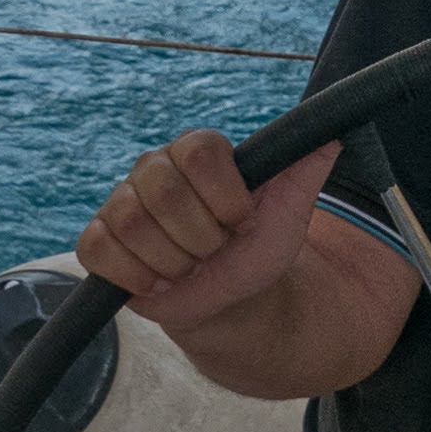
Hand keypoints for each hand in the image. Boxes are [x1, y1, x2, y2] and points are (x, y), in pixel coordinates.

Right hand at [75, 130, 337, 338]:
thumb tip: (332, 132)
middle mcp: (154, 168)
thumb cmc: (255, 248)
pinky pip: (99, 249)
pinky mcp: (98, 241)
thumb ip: (305, 170)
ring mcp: (121, 203)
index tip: (241, 220)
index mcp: (197, 151)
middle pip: (164, 193)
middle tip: (214, 250)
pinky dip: (133, 275)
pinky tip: (157, 280)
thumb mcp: (289, 213)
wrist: (230, 299)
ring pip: (132, 224)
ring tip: (189, 266)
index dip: (225, 196)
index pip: (200, 152)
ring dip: (172, 261)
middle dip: (201, 237)